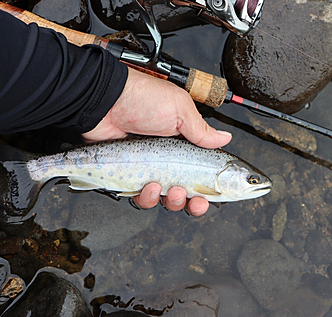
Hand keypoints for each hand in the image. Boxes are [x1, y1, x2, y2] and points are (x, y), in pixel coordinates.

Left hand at [82, 67, 231, 215]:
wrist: (106, 101)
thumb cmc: (142, 99)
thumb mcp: (180, 110)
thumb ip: (202, 132)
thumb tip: (225, 138)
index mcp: (185, 145)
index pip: (202, 173)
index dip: (210, 188)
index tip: (212, 196)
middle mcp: (169, 160)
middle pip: (188, 192)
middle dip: (194, 203)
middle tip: (194, 200)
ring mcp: (150, 170)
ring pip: (166, 200)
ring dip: (173, 202)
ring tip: (172, 191)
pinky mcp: (130, 177)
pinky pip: (141, 198)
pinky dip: (148, 198)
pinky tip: (150, 187)